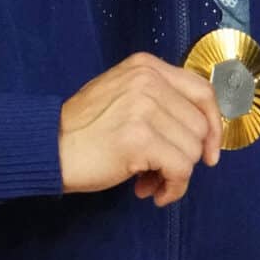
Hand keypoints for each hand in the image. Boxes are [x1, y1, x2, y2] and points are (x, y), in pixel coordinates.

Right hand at [56, 53, 223, 207]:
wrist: (46, 147)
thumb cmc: (84, 129)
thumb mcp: (124, 95)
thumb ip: (161, 101)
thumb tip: (204, 134)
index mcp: (146, 67)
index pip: (203, 92)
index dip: (213, 125)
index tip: (210, 151)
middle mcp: (148, 81)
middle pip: (200, 126)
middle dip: (187, 157)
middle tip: (162, 172)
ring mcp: (144, 107)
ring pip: (192, 150)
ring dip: (175, 175)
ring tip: (149, 182)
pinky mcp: (139, 138)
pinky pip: (179, 169)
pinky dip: (173, 188)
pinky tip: (152, 193)